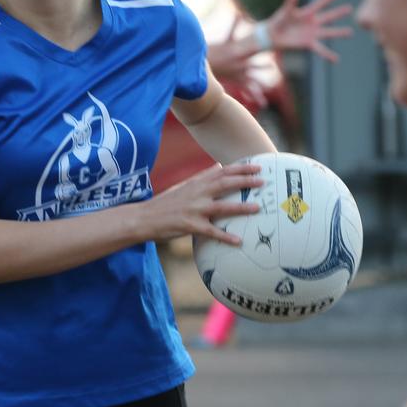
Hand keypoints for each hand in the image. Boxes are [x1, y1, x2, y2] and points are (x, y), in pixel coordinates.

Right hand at [135, 162, 263, 244]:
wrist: (144, 217)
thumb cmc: (165, 203)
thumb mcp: (183, 186)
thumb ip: (202, 177)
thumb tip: (219, 166)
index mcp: (196, 183)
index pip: (222, 171)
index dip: (240, 168)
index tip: (257, 166)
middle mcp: (197, 193)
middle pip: (224, 184)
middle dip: (245, 181)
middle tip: (263, 181)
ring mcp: (193, 209)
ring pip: (222, 207)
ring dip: (241, 208)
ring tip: (257, 208)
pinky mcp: (190, 226)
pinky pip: (211, 232)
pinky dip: (225, 236)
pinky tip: (238, 241)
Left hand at [263, 0, 352, 61]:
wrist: (273, 36)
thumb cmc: (278, 20)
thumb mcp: (286, 10)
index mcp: (307, 12)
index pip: (321, 2)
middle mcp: (312, 22)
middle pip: (329, 16)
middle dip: (339, 12)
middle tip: (350, 8)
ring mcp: (312, 33)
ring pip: (329, 32)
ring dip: (340, 33)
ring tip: (351, 32)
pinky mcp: (309, 43)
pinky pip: (321, 49)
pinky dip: (328, 55)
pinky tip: (336, 59)